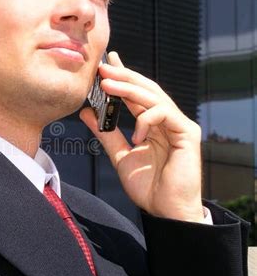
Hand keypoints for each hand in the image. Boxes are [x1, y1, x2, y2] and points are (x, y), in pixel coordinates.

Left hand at [80, 52, 204, 222]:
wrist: (167, 211)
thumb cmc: (149, 187)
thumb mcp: (120, 156)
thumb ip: (106, 134)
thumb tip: (87, 112)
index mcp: (152, 124)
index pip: (136, 94)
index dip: (123, 76)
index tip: (105, 63)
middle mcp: (166, 120)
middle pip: (146, 89)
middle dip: (124, 76)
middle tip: (102, 67)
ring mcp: (178, 125)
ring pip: (154, 96)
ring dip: (128, 88)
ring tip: (106, 84)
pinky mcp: (187, 133)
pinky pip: (164, 114)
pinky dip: (145, 120)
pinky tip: (136, 136)